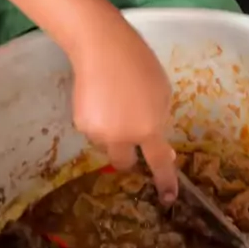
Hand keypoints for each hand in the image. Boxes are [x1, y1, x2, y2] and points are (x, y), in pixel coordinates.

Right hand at [71, 8, 177, 204]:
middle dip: (127, 154)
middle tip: (127, 132)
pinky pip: (94, 129)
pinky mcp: (81, 123)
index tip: (167, 199)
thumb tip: (157, 141)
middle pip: (124, 162)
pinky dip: (98, 118)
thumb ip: (159, 119)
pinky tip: (99, 95)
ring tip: (113, 98)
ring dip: (111, 130)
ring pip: (107, 142)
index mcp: (148, 128)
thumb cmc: (140, 64)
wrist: (102, 48)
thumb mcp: (162, 92)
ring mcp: (99, 132)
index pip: (159, 162)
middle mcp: (122, 137)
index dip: (165, 181)